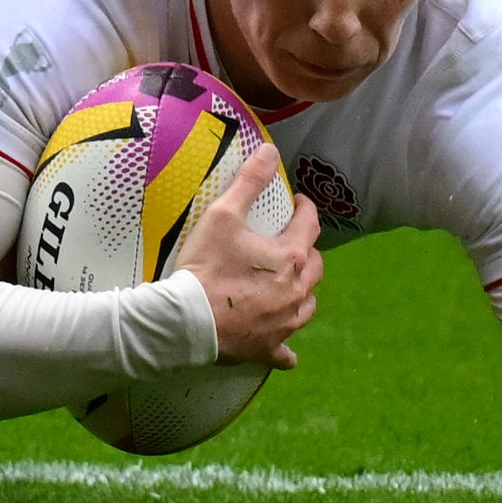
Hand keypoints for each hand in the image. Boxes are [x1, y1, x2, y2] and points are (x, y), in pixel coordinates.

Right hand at [171, 144, 322, 368]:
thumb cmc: (205, 266)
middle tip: (290, 242)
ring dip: (303, 292)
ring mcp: (285, 324)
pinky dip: (286, 347)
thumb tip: (270, 150)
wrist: (185, 322)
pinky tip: (284, 347)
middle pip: (316, 266)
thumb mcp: (223, 215)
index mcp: (291, 257)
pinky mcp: (268, 349)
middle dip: (307, 250)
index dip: (305, 208)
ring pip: (308, 305)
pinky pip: (286, 351)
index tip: (297, 202)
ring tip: (288, 285)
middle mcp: (297, 291)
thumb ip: (249, 181)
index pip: (310, 224)